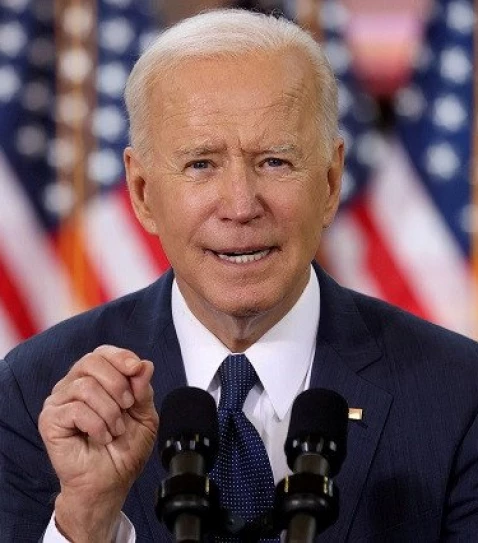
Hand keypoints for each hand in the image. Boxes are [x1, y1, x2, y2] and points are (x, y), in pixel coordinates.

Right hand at [38, 345, 158, 541]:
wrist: (110, 482)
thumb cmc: (124, 448)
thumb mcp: (144, 416)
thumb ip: (143, 390)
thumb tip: (144, 364)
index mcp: (96, 379)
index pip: (103, 353)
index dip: (121, 357)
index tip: (136, 369)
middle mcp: (74, 385)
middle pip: (91, 362)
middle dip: (118, 384)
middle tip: (127, 407)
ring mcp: (59, 401)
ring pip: (86, 387)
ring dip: (110, 411)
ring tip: (115, 430)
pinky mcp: (50, 420)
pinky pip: (76, 409)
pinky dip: (97, 425)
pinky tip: (101, 437)